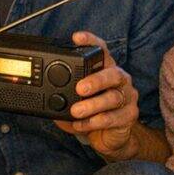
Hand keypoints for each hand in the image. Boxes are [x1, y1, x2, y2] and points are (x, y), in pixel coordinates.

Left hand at [54, 31, 139, 158]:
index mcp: (106, 70)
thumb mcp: (74, 102)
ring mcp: (127, 97)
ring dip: (92, 105)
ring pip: (113, 98)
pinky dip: (94, 122)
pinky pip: (113, 117)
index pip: (101, 51)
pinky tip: (81, 124)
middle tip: (79, 88)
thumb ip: (63, 96)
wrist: (109, 136)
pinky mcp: (129, 115)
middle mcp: (119, 80)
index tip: (76, 37)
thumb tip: (44, 95)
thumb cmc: (92, 113)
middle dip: (96, 80)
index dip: (91, 42)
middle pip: (113, 74)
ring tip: (76, 111)